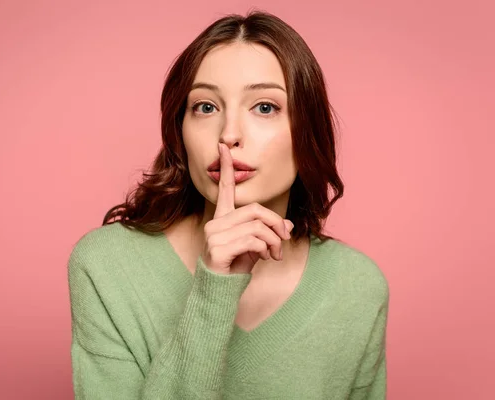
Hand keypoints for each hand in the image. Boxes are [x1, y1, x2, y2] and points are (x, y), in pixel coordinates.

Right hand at [201, 143, 293, 274]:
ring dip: (273, 240)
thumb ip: (269, 234)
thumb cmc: (236, 267)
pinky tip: (263, 258)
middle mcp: (215, 223)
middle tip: (283, 241)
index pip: (225, 189)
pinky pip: (252, 239)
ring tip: (274, 254)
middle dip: (275, 224)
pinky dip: (265, 248)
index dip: (226, 168)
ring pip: (257, 225)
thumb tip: (288, 227)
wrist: (220, 292)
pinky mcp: (218, 247)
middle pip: (255, 210)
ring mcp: (214, 235)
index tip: (223, 148)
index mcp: (222, 219)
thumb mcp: (257, 248)